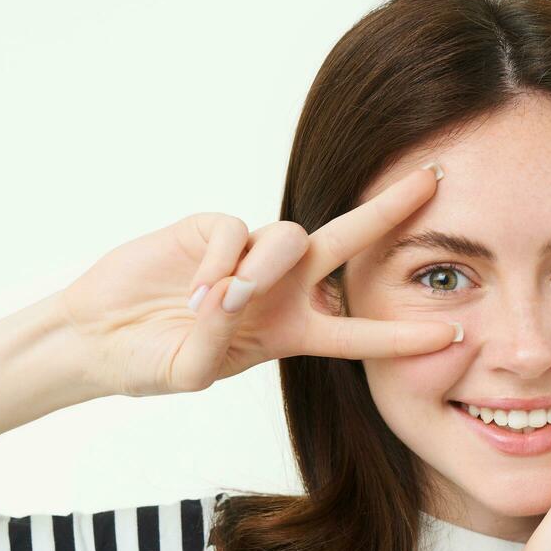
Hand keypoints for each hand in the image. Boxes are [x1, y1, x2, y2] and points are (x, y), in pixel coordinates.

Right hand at [55, 165, 458, 397]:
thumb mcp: (190, 372)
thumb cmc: (149, 361)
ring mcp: (246, 255)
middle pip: (348, 242)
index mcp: (289, 331)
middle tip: (435, 179)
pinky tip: (197, 288)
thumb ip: (217, 341)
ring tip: (221, 304)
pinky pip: (235, 231)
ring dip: (263, 270)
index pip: (358, 331)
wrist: (96, 338)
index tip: (454, 334)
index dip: (403, 336)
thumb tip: (233, 293)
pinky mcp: (208, 228)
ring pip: (289, 237)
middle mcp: (278, 287)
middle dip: (391, 211)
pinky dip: (220, 261)